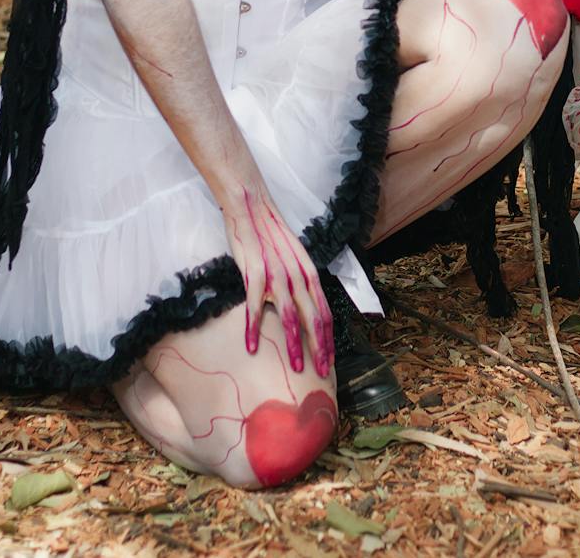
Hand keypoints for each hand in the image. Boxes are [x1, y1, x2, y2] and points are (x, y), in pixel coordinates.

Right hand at [221, 184, 332, 376]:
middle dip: (319, 348)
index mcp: (308, 272)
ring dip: (293, 345)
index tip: (330, 361)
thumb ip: (298, 282)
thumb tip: (302, 307)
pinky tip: (250, 346)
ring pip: (289, 316)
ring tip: (295, 368)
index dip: (329, 337)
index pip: (325, 311)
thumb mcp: (292, 258)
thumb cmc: (270, 234)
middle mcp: (297, 275)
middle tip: (321, 373)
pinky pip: (255, 305)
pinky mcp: (254, 271)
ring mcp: (276, 273)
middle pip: (313, 317)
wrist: (251, 205)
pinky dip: (253, 328)